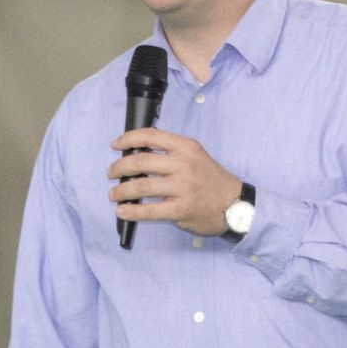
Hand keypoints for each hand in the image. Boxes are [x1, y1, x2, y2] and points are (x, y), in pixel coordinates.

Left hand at [108, 128, 244, 236]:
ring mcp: (182, 187)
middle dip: (119, 167)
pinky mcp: (181, 209)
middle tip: (111, 173)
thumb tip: (136, 156)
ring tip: (114, 194)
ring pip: (141, 186)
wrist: (235, 204)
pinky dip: (131, 211)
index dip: (128, 138)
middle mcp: (184, 165)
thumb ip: (171, 153)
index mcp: (186, 147)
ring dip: (121, 191)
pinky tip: (122, 212)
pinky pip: (149, 210)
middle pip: (141, 161)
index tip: (116, 145)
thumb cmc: (211, 180)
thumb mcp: (196, 156)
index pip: (151, 136)